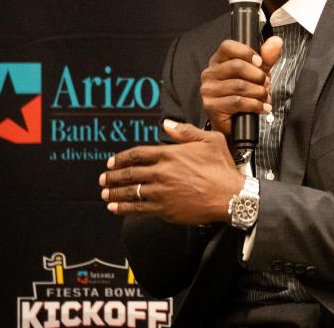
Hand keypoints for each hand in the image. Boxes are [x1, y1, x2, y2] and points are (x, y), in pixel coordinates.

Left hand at [99, 119, 244, 224]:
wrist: (230, 196)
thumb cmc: (222, 168)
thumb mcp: (210, 141)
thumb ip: (186, 132)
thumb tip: (166, 125)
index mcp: (171, 154)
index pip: (138, 154)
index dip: (122, 158)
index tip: (112, 162)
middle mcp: (162, 172)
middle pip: (130, 174)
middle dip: (113, 176)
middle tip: (103, 179)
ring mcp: (161, 192)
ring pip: (131, 192)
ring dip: (115, 193)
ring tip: (105, 194)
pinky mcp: (164, 209)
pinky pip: (138, 208)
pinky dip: (124, 208)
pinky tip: (115, 208)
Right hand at [200, 37, 282, 136]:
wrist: (235, 124)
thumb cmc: (244, 95)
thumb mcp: (257, 74)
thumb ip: (266, 58)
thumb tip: (276, 41)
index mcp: (218, 61)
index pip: (227, 46)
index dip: (246, 52)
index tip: (260, 63)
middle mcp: (209, 74)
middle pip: (236, 66)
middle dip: (258, 76)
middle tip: (266, 84)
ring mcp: (208, 91)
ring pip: (239, 85)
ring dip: (259, 92)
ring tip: (265, 97)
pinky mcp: (211, 106)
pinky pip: (238, 102)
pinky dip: (255, 105)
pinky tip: (262, 108)